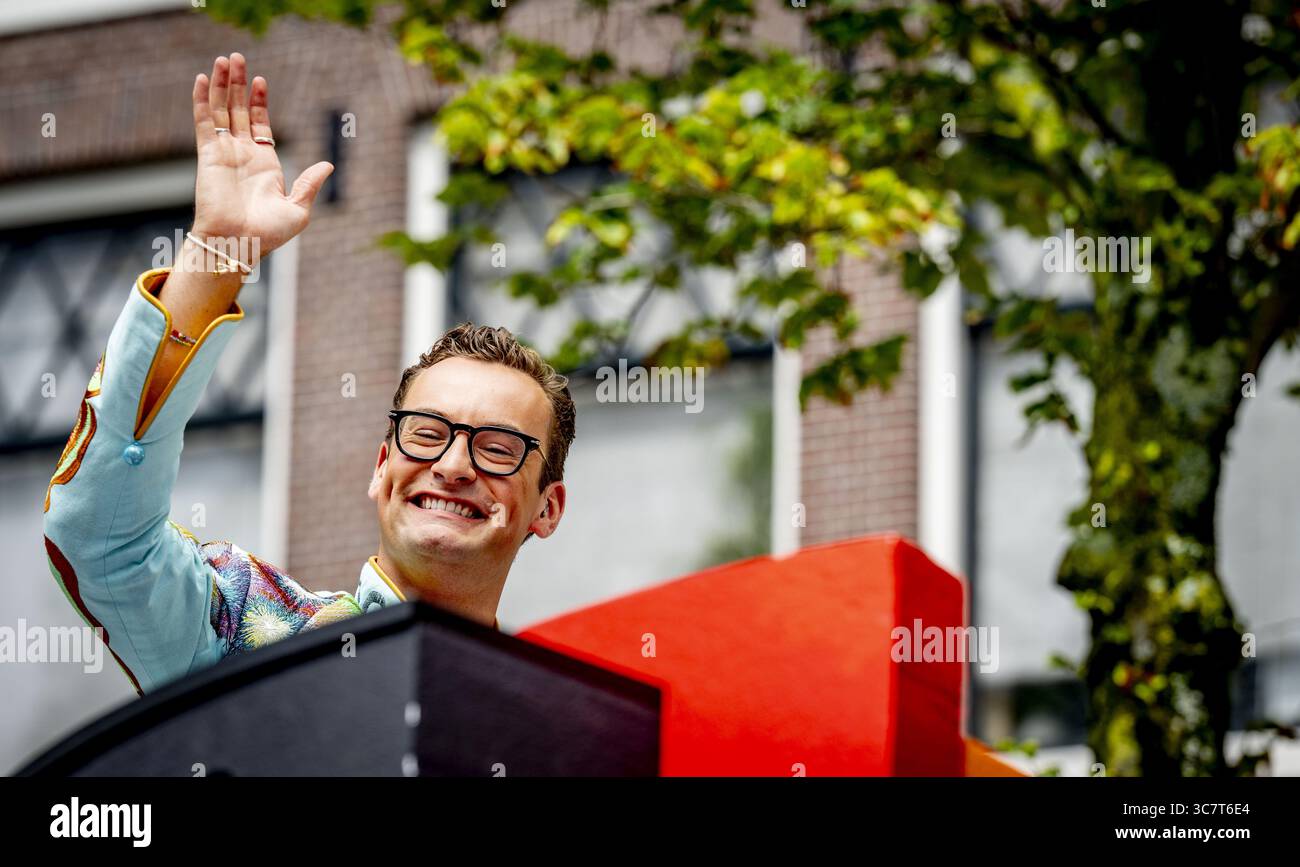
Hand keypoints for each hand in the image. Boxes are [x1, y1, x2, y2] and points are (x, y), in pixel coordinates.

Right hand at [190, 53, 332, 258]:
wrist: (239, 243)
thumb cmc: (268, 234)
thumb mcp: (298, 209)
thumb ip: (309, 184)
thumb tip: (327, 164)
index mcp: (264, 164)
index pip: (259, 124)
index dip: (258, 101)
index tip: (260, 80)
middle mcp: (242, 154)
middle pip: (238, 110)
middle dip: (238, 84)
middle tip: (237, 57)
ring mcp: (224, 152)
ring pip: (221, 110)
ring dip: (222, 84)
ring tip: (224, 59)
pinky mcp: (209, 154)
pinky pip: (204, 122)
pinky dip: (203, 100)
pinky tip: (203, 79)